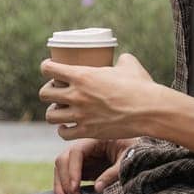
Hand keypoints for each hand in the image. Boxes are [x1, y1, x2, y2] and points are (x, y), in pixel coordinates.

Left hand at [39, 53, 164, 141]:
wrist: (149, 111)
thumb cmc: (141, 86)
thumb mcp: (129, 64)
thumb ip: (119, 59)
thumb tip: (120, 59)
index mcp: (82, 75)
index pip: (48, 69)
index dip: (46, 67)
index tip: (49, 68)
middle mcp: (76, 95)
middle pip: (44, 94)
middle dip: (48, 92)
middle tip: (57, 92)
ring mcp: (80, 115)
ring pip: (50, 116)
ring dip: (54, 112)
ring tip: (61, 110)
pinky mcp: (87, 131)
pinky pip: (63, 133)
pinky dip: (63, 130)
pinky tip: (68, 126)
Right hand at [52, 136, 139, 193]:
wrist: (137, 150)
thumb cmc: (133, 151)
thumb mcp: (127, 159)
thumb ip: (113, 173)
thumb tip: (97, 189)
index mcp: (94, 139)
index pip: (76, 152)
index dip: (73, 169)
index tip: (75, 187)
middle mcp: (83, 147)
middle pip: (63, 160)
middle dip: (64, 180)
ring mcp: (80, 158)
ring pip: (61, 169)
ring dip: (60, 186)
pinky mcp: (81, 168)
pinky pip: (66, 176)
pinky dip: (64, 188)